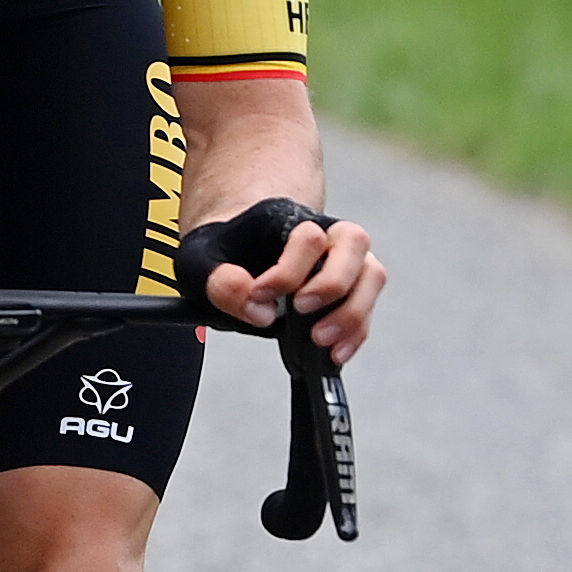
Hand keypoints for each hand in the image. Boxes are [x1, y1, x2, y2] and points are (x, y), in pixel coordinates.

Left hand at [198, 211, 386, 364]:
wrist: (235, 249)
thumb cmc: (223, 252)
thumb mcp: (200, 261)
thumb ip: (220, 282)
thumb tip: (258, 309)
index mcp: (286, 219)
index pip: (307, 236)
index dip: (286, 272)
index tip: (261, 296)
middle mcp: (323, 233)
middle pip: (354, 243)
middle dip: (330, 283)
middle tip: (300, 309)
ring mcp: (341, 260)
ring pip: (371, 274)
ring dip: (353, 310)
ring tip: (321, 340)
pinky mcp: (347, 288)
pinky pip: (367, 306)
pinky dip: (356, 332)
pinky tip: (335, 353)